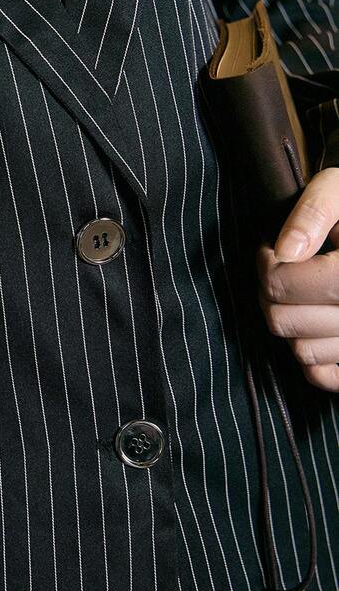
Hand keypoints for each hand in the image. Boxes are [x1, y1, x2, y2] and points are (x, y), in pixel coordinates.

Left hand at [256, 166, 338, 391]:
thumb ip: (313, 212)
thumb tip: (285, 251)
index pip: (284, 284)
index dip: (265, 265)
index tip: (270, 248)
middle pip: (284, 320)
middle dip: (270, 293)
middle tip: (279, 270)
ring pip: (301, 352)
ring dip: (290, 322)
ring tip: (302, 293)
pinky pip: (325, 377)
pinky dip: (312, 357)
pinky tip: (316, 324)